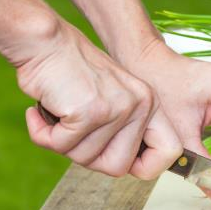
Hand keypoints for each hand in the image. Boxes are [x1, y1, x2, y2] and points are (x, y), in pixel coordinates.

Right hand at [17, 21, 181, 178]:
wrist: (44, 41)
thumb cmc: (72, 73)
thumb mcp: (113, 99)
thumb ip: (125, 131)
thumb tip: (125, 168)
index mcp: (150, 104)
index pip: (170, 151)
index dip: (148, 168)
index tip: (124, 163)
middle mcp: (141, 105)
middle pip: (118, 167)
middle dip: (89, 159)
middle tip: (73, 136)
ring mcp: (118, 108)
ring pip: (86, 159)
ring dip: (62, 144)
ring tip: (58, 115)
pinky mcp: (90, 111)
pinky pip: (62, 145)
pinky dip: (43, 135)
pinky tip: (40, 113)